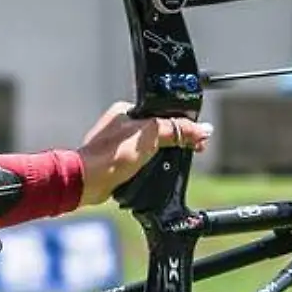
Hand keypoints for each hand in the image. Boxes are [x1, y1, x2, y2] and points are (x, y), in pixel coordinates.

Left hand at [75, 101, 213, 205]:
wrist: (88, 181)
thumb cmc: (111, 155)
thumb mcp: (151, 135)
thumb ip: (177, 130)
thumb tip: (203, 129)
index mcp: (127, 110)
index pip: (164, 113)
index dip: (182, 125)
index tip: (198, 137)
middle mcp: (122, 126)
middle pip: (160, 131)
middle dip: (176, 142)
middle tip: (192, 151)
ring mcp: (119, 145)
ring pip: (152, 148)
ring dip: (163, 157)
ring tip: (171, 163)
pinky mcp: (119, 163)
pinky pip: (143, 163)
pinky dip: (151, 168)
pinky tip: (155, 172)